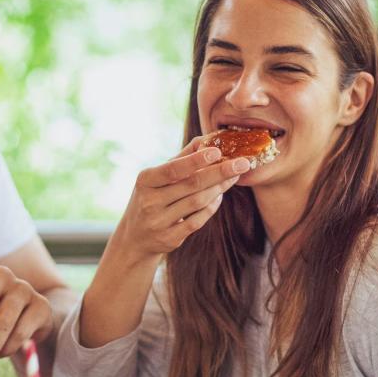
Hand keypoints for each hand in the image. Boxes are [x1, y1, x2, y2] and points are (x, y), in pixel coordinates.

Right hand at [114, 139, 249, 258]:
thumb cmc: (150, 198)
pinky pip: (197, 221)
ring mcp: (159, 222)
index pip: (173, 169)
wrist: (134, 238)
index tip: (217, 151)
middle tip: (243, 163)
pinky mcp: (170, 238)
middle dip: (220, 172)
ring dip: (219, 188)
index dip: (195, 160)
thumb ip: (181, 158)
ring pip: (197, 202)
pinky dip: (211, 207)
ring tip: (234, 176)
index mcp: (145, 181)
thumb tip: (205, 138)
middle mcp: (150, 201)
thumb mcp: (156, 177)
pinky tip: (220, 195)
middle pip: (191, 184)